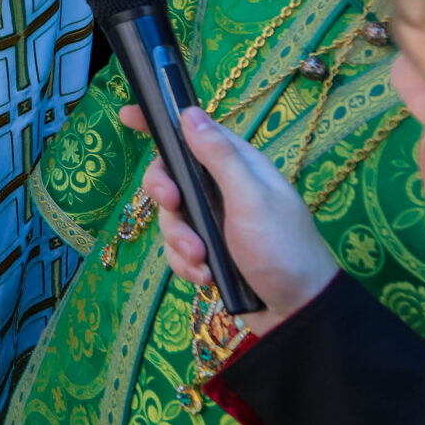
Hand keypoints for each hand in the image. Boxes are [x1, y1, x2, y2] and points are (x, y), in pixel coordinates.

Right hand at [122, 104, 337, 335]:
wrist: (297, 313)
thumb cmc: (283, 248)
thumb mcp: (252, 200)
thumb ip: (220, 157)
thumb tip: (189, 112)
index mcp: (238, 166)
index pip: (194, 133)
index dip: (160, 122)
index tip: (127, 116)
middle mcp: (222, 189)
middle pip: (170, 176)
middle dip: (165, 194)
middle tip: (173, 205)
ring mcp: (213, 221)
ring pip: (170, 217)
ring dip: (180, 241)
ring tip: (202, 260)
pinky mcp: (207, 251)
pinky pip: (176, 248)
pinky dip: (186, 263)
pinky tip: (206, 276)